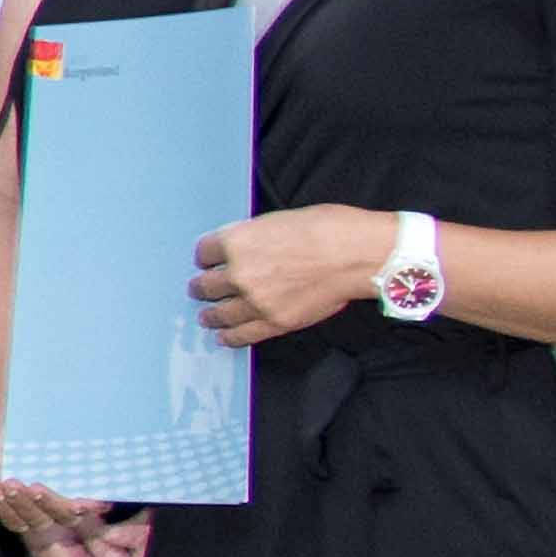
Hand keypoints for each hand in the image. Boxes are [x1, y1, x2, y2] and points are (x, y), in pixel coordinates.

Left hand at [192, 207, 399, 350]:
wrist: (355, 255)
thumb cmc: (326, 229)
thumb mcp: (277, 220)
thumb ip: (252, 237)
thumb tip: (243, 247)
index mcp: (236, 242)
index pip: (204, 253)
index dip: (205, 257)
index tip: (206, 261)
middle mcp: (238, 273)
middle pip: (206, 285)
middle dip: (202, 286)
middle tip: (199, 289)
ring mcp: (255, 301)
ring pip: (219, 313)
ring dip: (211, 314)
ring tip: (207, 316)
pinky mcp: (274, 322)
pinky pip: (242, 334)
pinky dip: (230, 336)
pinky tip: (224, 336)